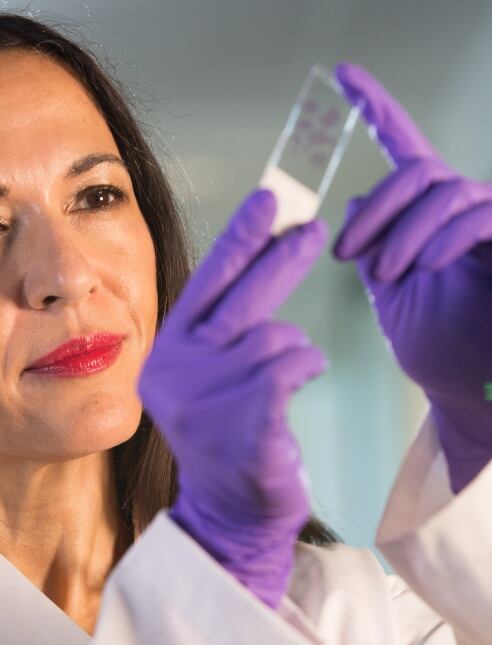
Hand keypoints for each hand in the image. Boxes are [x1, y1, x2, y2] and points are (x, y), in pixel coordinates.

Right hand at [137, 189, 327, 608]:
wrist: (227, 511)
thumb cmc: (224, 436)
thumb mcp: (202, 379)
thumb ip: (216, 331)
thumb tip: (260, 261)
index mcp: (164, 356)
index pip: (203, 285)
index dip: (238, 240)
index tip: (266, 201)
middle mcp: (177, 372)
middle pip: (238, 299)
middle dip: (280, 259)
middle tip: (313, 231)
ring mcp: (207, 399)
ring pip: (273, 337)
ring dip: (292, 350)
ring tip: (287, 374)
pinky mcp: (245, 422)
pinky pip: (292, 366)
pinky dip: (304, 366)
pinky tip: (299, 382)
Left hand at [333, 62, 491, 493]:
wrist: (472, 393)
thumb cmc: (435, 347)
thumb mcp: (391, 296)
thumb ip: (375, 247)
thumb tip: (357, 200)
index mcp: (427, 220)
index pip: (404, 152)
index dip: (378, 110)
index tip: (343, 75)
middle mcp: (463, 212)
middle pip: (418, 172)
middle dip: (376, 209)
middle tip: (345, 256)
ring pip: (446, 191)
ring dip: (404, 231)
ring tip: (384, 275)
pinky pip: (482, 213)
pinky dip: (446, 235)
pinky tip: (425, 265)